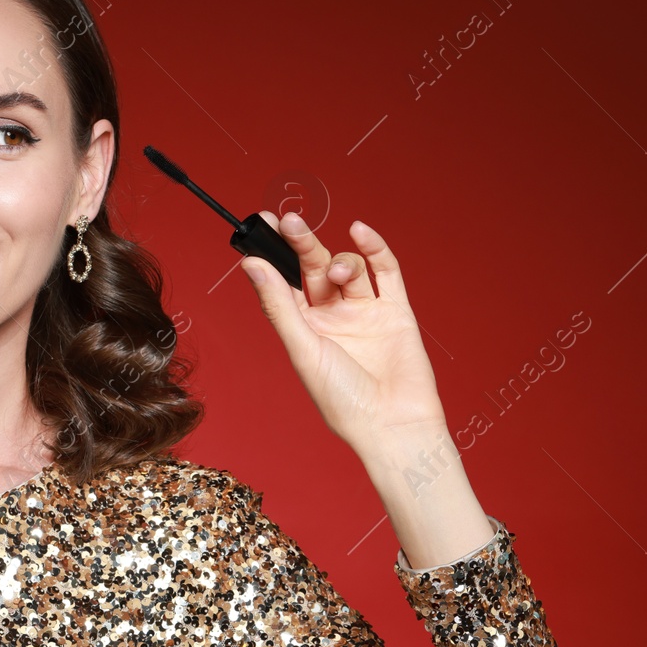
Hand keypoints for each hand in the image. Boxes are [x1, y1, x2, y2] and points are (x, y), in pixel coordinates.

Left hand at [239, 212, 444, 451]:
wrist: (393, 424)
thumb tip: (250, 266)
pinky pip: (386, 272)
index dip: (274, 254)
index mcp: (304, 329)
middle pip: (313, 269)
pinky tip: (359, 232)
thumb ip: (279, 305)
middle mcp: (333, 318)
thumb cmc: (343, 399)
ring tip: (337, 273)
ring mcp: (365, 312)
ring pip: (348, 269)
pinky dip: (374, 249)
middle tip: (291, 222)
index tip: (263, 223)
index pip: (283, 282)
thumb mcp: (303, 348)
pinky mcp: (396, 311)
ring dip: (340, 261)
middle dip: (303, 245)